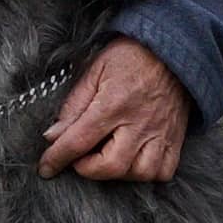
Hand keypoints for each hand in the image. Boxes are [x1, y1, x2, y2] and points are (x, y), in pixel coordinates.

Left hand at [38, 37, 189, 182]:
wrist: (172, 48)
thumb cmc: (130, 56)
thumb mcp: (94, 70)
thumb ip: (73, 105)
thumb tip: (53, 136)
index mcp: (113, 103)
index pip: (79, 141)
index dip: (57, 158)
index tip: (46, 168)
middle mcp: (138, 122)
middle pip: (110, 166)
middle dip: (88, 169)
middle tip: (80, 157)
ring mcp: (160, 132)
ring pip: (139, 173)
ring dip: (118, 173)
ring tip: (108, 158)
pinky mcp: (175, 137)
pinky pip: (164, 171)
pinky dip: (147, 173)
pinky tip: (134, 161)